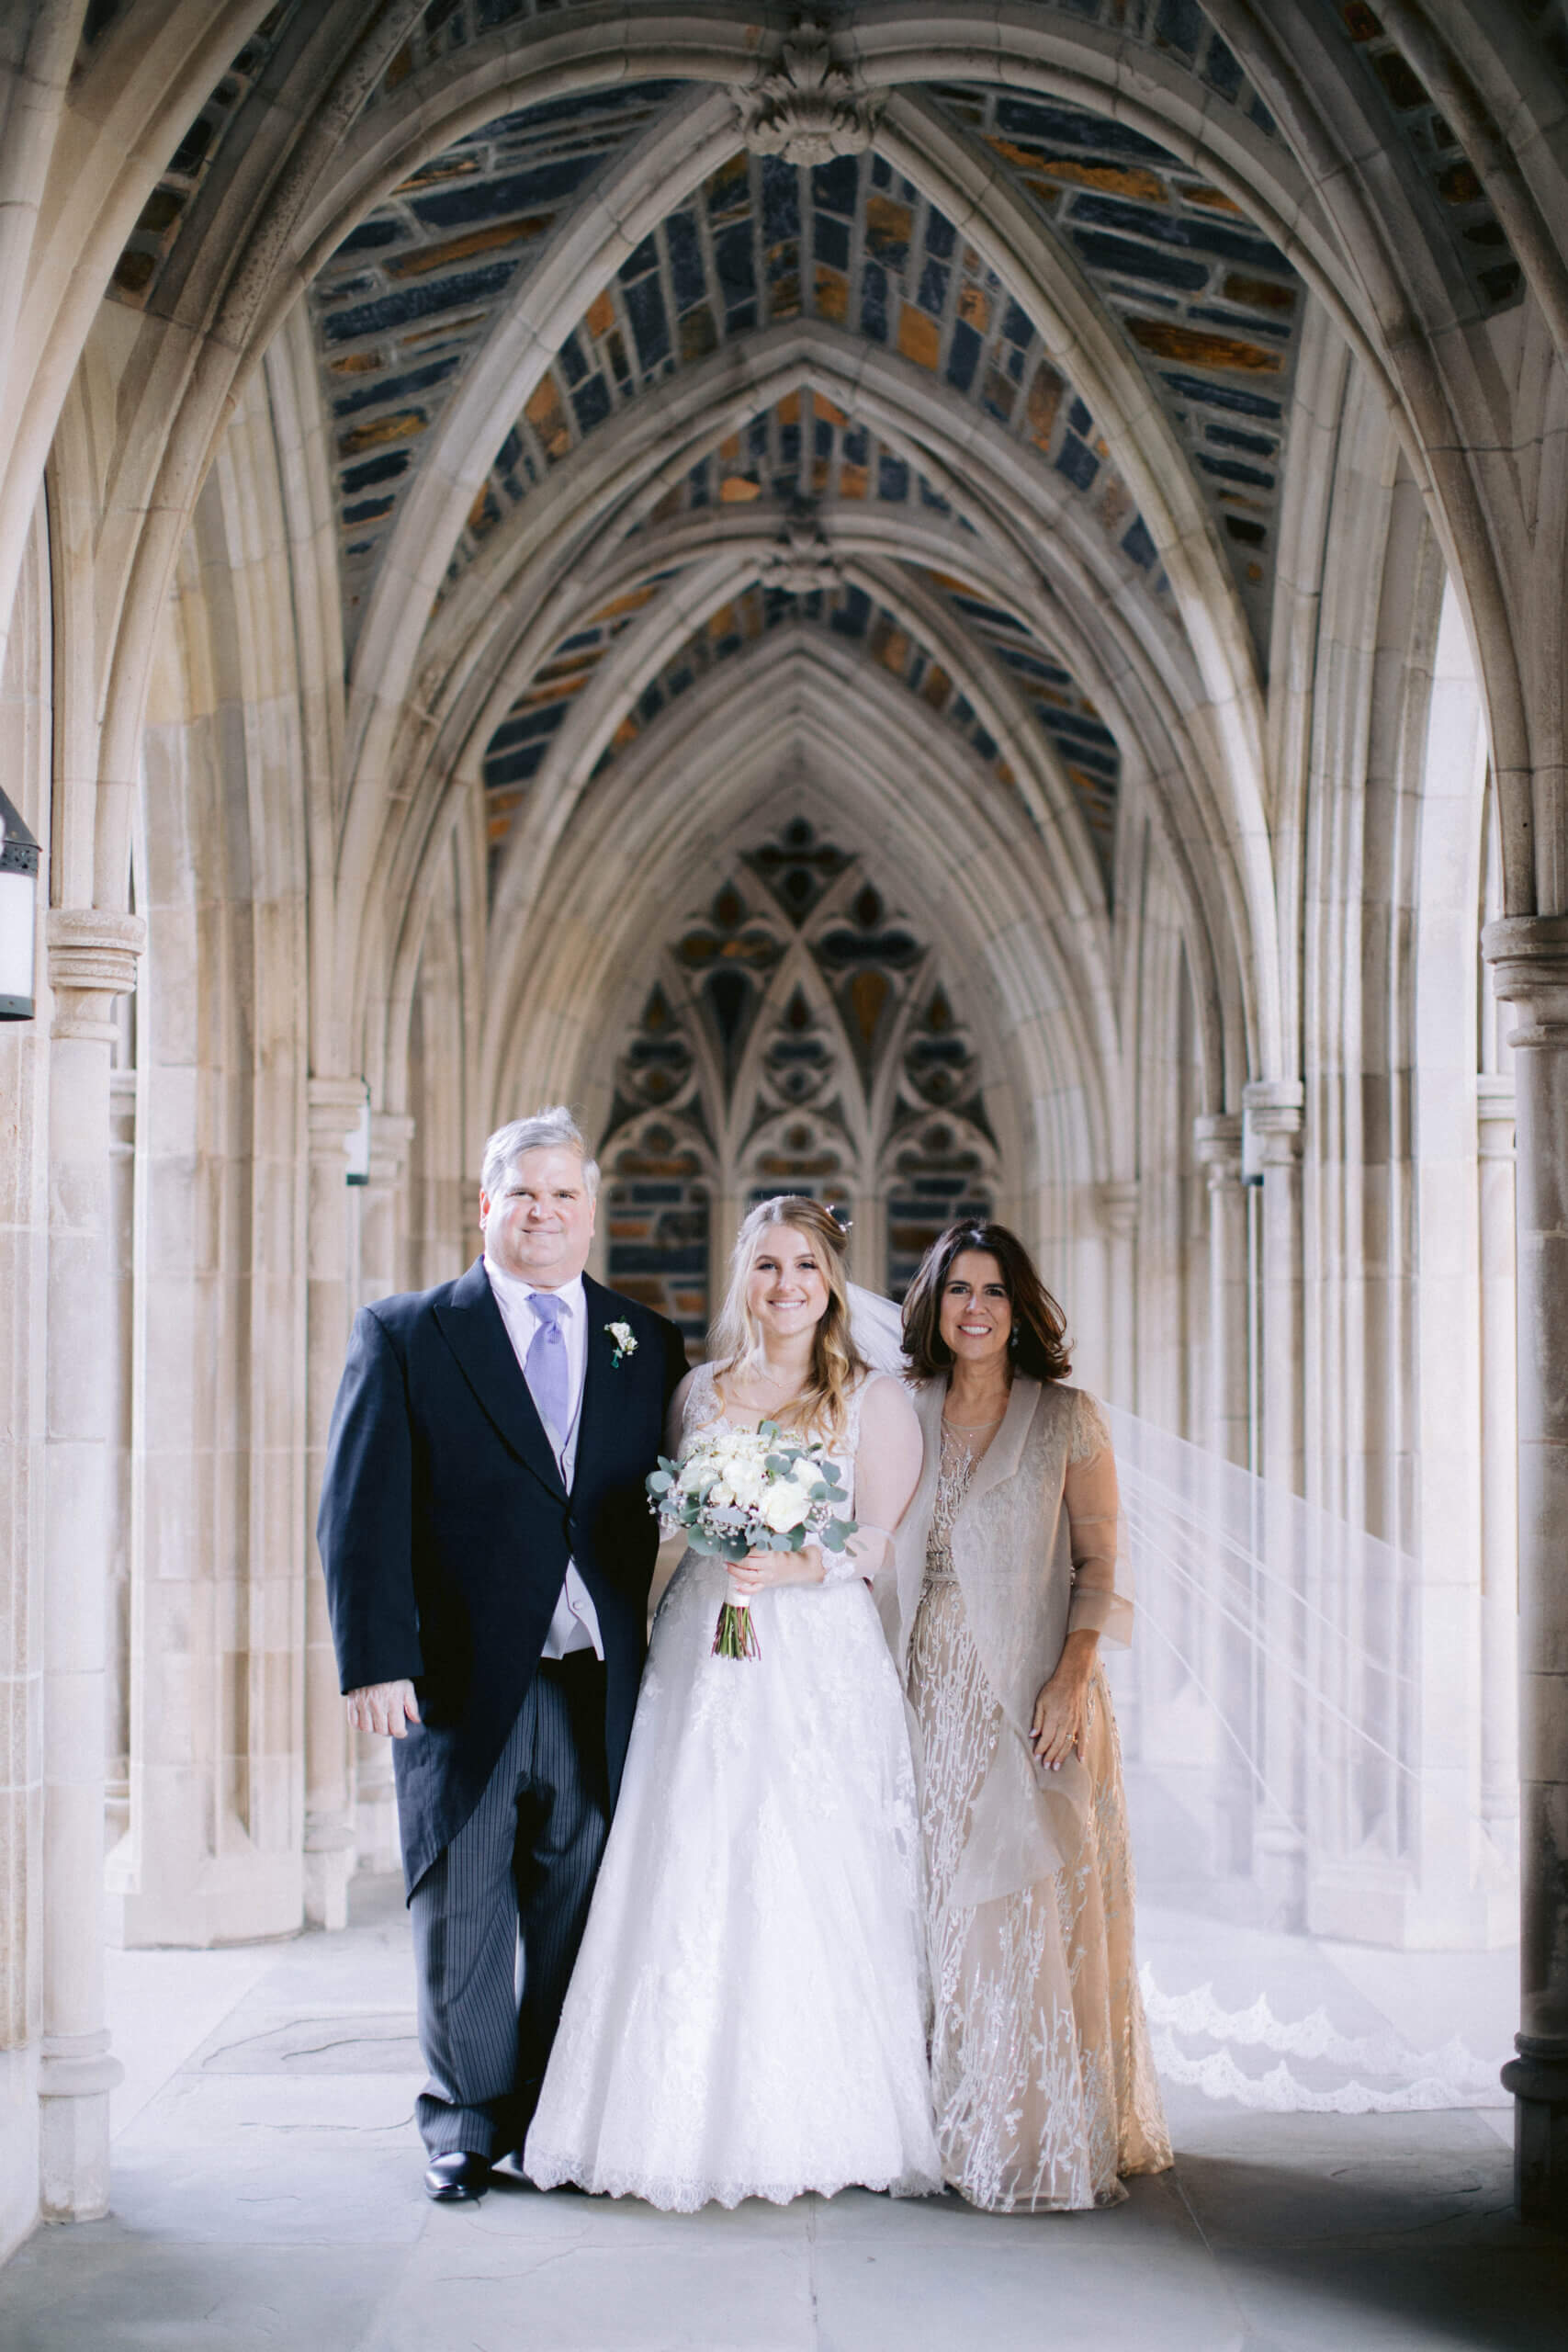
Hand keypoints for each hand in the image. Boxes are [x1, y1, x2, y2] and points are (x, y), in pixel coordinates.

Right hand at [346, 1679, 420, 1737]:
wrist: (372, 1660)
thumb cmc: (392, 1675)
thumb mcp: (407, 1687)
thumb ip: (412, 1705)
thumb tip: (416, 1720)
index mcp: (393, 1701)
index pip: (397, 1729)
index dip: (401, 1733)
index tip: (402, 1731)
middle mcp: (377, 1705)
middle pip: (382, 1731)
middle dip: (388, 1731)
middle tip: (391, 1725)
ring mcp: (363, 1704)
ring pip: (367, 1729)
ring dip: (374, 1728)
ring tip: (379, 1721)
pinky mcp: (352, 1702)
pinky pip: (354, 1722)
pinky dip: (360, 1724)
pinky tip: (367, 1719)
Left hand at [725, 1544, 825, 1600]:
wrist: (802, 1568)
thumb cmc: (790, 1554)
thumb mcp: (779, 1544)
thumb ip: (767, 1540)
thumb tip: (751, 1532)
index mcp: (772, 1555)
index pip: (753, 1551)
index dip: (741, 1548)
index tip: (733, 1545)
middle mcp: (769, 1567)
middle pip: (747, 1564)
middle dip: (735, 1560)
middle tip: (727, 1555)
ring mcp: (767, 1577)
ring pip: (748, 1576)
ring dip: (734, 1571)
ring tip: (726, 1566)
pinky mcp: (767, 1585)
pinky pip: (754, 1590)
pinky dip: (744, 1589)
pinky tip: (735, 1586)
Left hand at [1030, 1633, 1097, 1770]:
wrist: (1072, 1679)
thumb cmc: (1053, 1689)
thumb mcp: (1040, 1701)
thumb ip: (1037, 1719)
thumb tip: (1033, 1735)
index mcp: (1053, 1718)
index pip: (1046, 1739)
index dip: (1041, 1749)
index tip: (1036, 1757)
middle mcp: (1065, 1723)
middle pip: (1057, 1744)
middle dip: (1050, 1757)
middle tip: (1046, 1766)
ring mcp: (1075, 1724)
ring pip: (1068, 1744)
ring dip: (1062, 1756)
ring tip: (1056, 1766)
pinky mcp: (1081, 1722)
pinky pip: (1082, 1738)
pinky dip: (1082, 1749)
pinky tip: (1080, 1759)